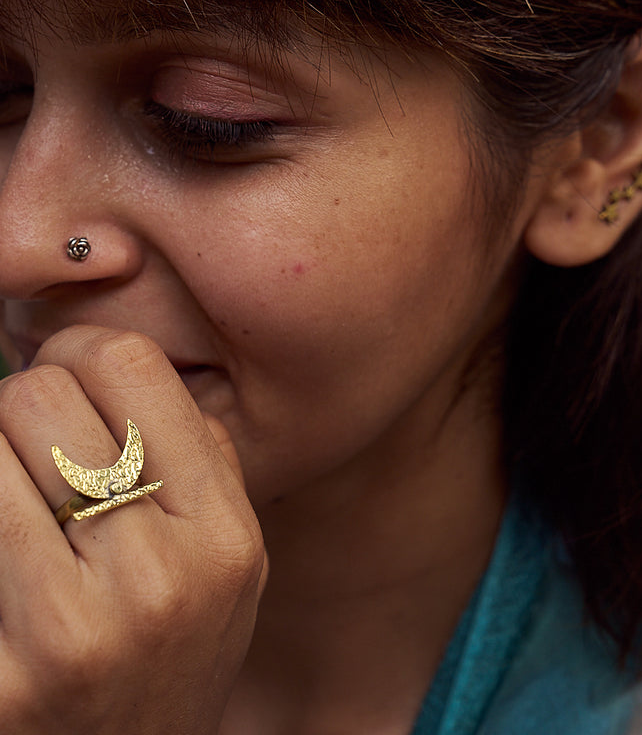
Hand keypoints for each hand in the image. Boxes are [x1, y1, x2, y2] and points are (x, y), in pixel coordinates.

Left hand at [0, 326, 265, 734]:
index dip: (77, 352)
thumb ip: (200, 457)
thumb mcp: (226, 562)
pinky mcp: (8, 682)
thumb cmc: (168, 656)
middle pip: (38, 397)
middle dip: (18, 407)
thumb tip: (109, 358)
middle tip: (27, 447)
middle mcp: (160, 580)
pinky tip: (1, 544)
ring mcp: (76, 633)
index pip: (130, 364)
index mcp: (223, 536)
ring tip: (13, 498)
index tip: (64, 379)